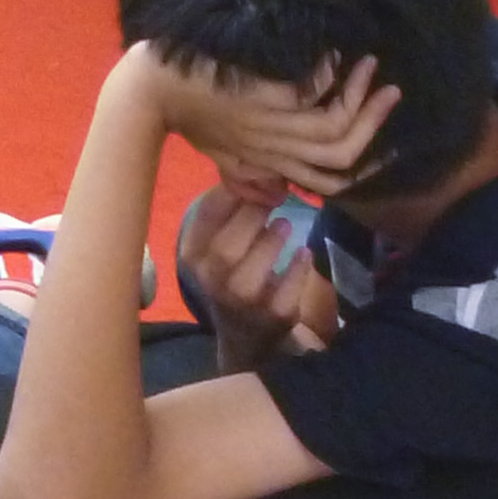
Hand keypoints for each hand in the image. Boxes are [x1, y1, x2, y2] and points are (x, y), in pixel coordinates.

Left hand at [140, 46, 398, 200]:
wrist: (151, 90)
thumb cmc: (183, 112)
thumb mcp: (219, 149)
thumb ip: (248, 171)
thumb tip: (278, 191)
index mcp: (269, 162)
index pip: (330, 180)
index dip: (365, 167)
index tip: (388, 141)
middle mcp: (276, 148)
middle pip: (343, 152)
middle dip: (374, 122)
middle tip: (390, 90)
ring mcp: (270, 123)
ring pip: (335, 125)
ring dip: (358, 93)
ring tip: (366, 63)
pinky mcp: (262, 98)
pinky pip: (311, 91)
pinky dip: (327, 72)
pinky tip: (330, 53)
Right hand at [178, 183, 338, 365]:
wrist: (247, 334)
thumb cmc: (232, 273)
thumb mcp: (217, 243)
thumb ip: (227, 210)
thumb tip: (250, 164)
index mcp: (193, 255)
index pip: (204, 217)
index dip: (231, 192)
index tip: (254, 177)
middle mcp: (210, 282)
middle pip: (226, 248)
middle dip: (253, 218)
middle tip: (274, 199)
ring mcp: (242, 304)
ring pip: (251, 275)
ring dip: (272, 243)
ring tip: (287, 224)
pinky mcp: (274, 318)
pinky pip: (286, 292)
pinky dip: (298, 270)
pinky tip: (304, 254)